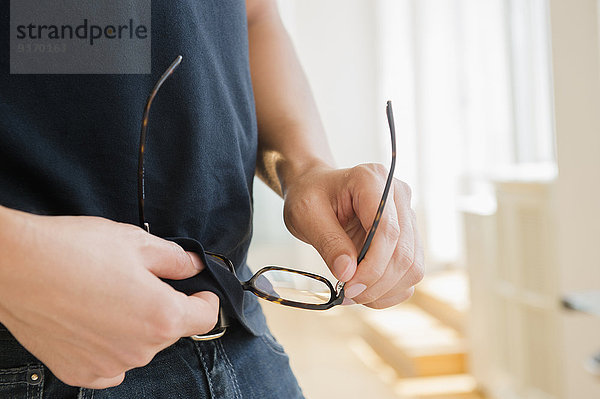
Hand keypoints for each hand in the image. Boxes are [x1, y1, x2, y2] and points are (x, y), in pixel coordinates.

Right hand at [0, 210, 218, 387]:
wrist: (16, 267)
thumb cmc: (74, 251)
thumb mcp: (137, 242)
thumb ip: (174, 259)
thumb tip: (192, 266)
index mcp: (162, 317)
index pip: (206, 317)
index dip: (205, 299)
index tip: (197, 290)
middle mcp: (140, 349)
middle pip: (171, 331)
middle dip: (165, 307)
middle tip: (139, 282)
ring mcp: (109, 365)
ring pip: (141, 346)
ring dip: (136, 327)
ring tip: (108, 296)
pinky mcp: (80, 371)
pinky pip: (111, 364)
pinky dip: (110, 346)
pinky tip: (94, 322)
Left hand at [283, 164, 423, 308]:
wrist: (316, 190)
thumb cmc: (309, 196)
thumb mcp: (306, 215)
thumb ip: (328, 242)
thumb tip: (348, 274)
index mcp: (372, 179)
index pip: (387, 230)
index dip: (372, 266)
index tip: (348, 286)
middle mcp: (397, 195)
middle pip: (403, 252)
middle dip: (376, 282)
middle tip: (347, 294)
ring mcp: (407, 215)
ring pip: (412, 266)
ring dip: (384, 289)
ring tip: (353, 293)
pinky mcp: (408, 236)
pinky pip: (410, 272)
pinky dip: (390, 290)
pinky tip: (365, 290)